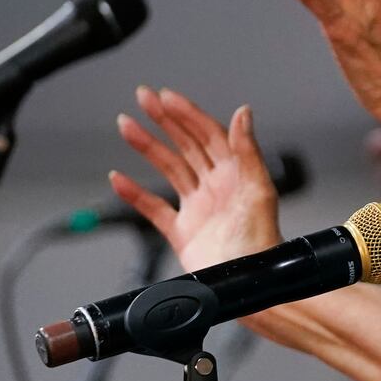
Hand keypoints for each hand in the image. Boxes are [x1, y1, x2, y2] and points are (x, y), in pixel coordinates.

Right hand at [112, 86, 281, 271]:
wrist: (249, 283)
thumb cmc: (261, 242)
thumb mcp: (259, 189)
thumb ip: (248, 150)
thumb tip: (243, 113)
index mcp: (235, 174)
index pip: (208, 134)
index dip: (188, 114)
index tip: (167, 97)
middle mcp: (215, 187)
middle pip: (186, 144)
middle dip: (164, 120)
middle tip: (142, 98)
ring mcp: (198, 208)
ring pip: (168, 169)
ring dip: (147, 147)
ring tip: (126, 126)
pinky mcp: (182, 232)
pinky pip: (154, 208)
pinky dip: (135, 194)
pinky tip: (119, 180)